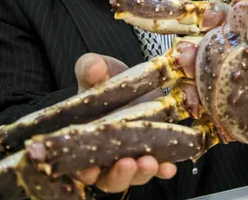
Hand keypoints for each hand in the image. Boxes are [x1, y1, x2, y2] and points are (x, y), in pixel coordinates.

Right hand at [70, 53, 176, 191]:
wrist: (136, 80)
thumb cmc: (107, 80)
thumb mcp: (97, 70)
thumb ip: (91, 68)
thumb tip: (94, 68)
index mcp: (84, 139)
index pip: (78, 164)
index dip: (83, 171)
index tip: (89, 169)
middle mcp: (105, 155)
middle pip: (107, 178)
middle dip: (118, 175)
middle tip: (127, 164)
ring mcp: (130, 156)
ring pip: (133, 176)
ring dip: (141, 173)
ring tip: (150, 162)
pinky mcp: (153, 151)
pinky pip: (159, 168)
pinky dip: (163, 170)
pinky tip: (169, 166)